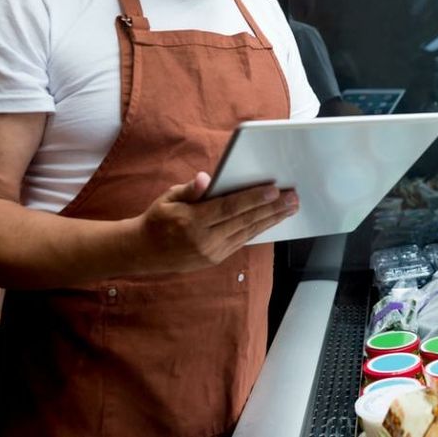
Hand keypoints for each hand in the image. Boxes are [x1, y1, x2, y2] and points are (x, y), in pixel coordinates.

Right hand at [131, 172, 298, 272]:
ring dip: (271, 219)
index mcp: (191, 222)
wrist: (143, 252)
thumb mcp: (168, 199)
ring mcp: (211, 253)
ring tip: (291, 208)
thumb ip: (189, 190)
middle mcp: (204, 240)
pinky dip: (259, 229)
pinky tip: (273, 220)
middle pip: (244, 221)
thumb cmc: (158, 219)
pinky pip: (242, 241)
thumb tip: (204, 179)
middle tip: (293, 198)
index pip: (229, 207)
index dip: (253, 198)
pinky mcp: (215, 259)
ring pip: (247, 232)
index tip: (274, 189)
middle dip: (271, 209)